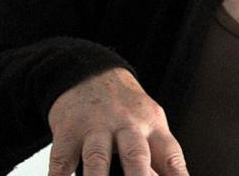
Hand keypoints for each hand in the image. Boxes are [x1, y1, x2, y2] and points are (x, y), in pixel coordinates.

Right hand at [46, 68, 188, 175]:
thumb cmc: (126, 108)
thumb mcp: (150, 123)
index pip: (170, 154)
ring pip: (97, 158)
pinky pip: (61, 161)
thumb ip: (159, 156)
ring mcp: (95, 128)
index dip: (177, 174)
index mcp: (151, 126)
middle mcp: (125, 125)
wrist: (88, 72)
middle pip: (135, 155)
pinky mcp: (67, 132)